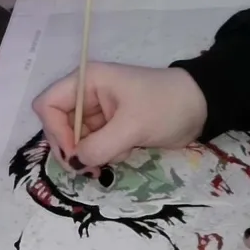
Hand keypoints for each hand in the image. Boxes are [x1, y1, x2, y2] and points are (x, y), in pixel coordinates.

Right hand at [32, 63, 207, 168]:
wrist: (201, 107)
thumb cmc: (166, 106)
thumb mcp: (133, 126)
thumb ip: (100, 146)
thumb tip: (77, 163)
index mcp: (87, 81)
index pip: (48, 105)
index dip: (55, 131)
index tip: (76, 153)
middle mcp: (86, 95)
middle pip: (57, 126)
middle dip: (73, 149)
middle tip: (92, 168)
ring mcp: (98, 113)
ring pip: (75, 140)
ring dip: (90, 155)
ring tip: (116, 158)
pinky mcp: (110, 128)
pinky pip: (92, 146)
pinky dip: (103, 155)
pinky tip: (123, 154)